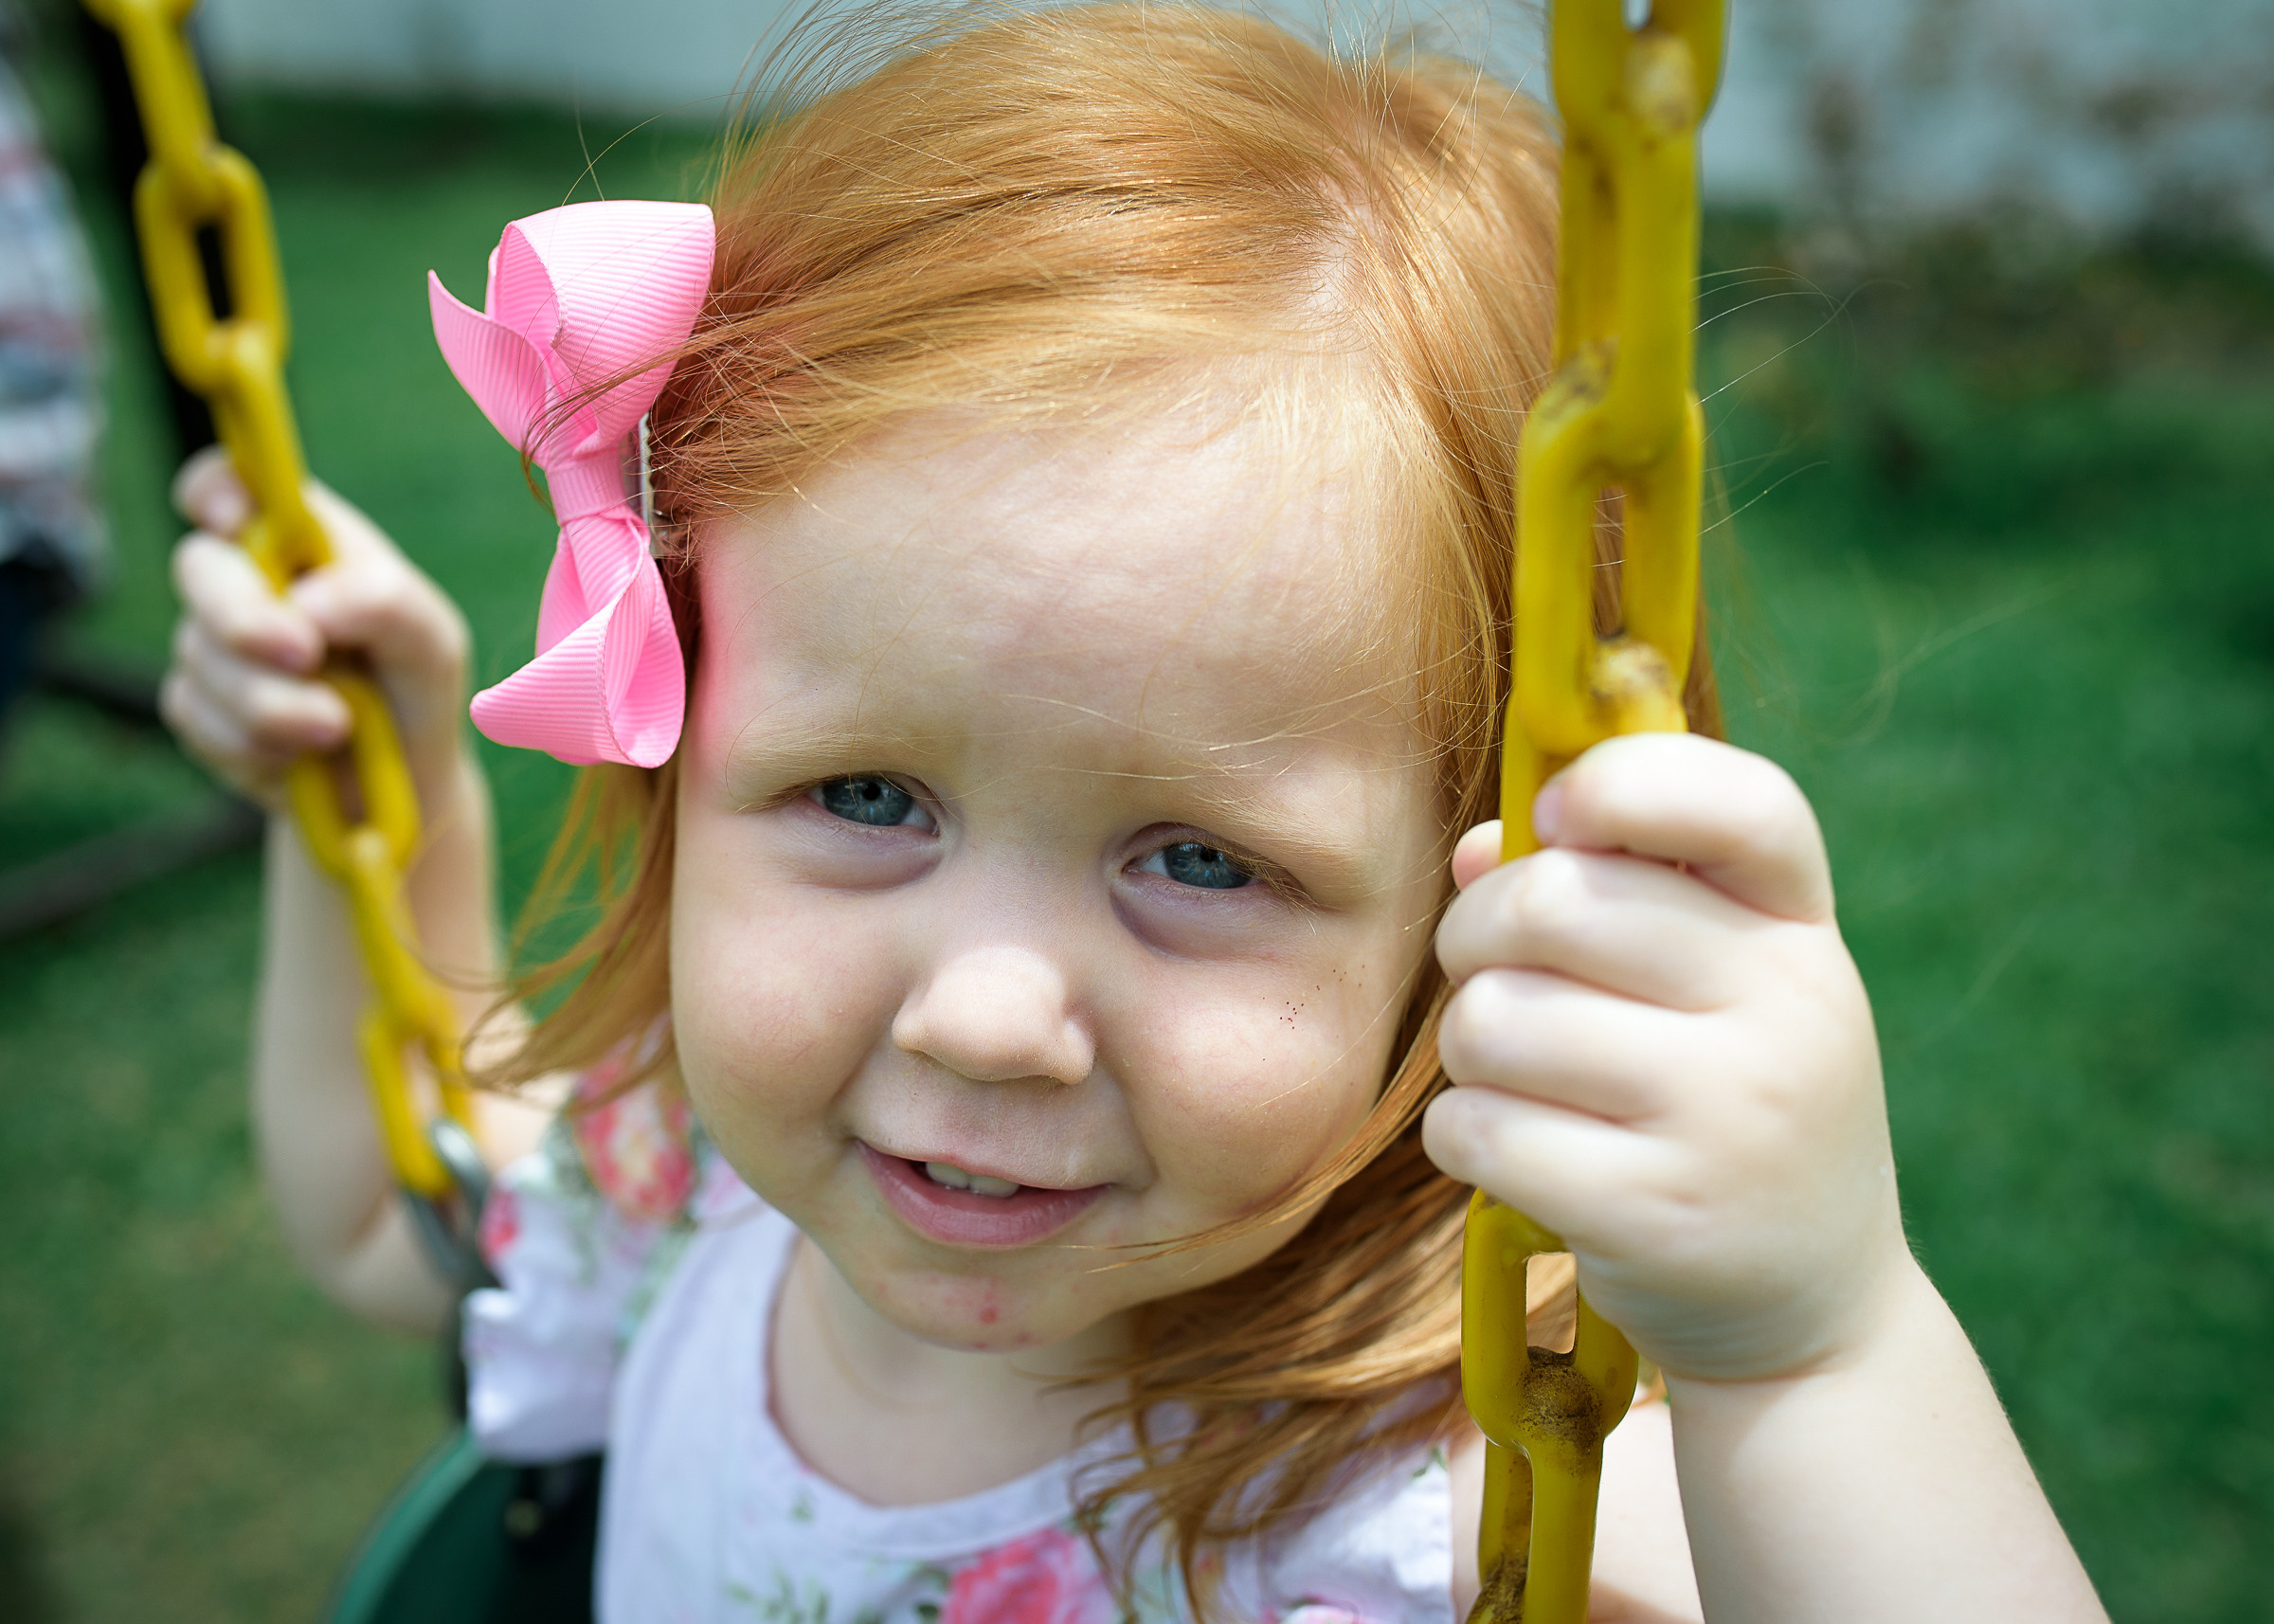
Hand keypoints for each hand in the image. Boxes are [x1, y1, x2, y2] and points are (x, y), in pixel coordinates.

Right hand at [161, 448, 472, 812]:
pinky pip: (197, 715)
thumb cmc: (415, 689)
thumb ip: (383, 601)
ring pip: (201, 653)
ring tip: (339, 726)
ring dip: (274, 700)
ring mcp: (214, 643)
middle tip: (306, 655)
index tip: (233, 521)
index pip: (232, 484)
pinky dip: (256, 742)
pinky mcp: (197, 707)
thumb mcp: (431, 640)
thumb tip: (306, 601)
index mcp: (304, 542)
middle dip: (246, 617)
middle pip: (199, 566)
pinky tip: (300, 753)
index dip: (217, 490)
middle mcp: (248, 580)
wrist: (401, 786)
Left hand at [1422, 733, 1907, 1383]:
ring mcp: (1729, 1117)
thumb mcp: (1713, 987)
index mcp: (1802, 929)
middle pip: (1551, 902)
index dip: (1624, 783)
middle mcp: (1786, 1010)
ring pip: (1493, 1020)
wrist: (1815, 1315)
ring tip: (1515, 1080)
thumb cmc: (1726, 1105)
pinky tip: (1512, 1154)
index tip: (1557, 818)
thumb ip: (1606, 890)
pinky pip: (1479, 1128)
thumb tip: (1476, 852)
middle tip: (1490, 977)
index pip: (1741, 804)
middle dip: (1476, 934)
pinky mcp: (1656, 1215)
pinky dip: (1463, 1136)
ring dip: (1466, 1050)